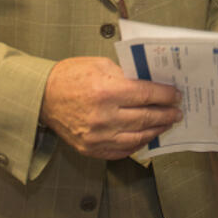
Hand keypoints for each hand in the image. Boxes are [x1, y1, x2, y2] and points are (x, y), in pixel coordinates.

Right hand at [40, 56, 181, 158]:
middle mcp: (103, 117)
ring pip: (137, 137)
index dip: (165, 95)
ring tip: (166, 124)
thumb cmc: (69, 77)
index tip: (175, 95)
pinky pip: (122, 151)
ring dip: (156, 130)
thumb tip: (150, 83)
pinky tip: (146, 136)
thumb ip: (125, 76)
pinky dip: (137, 144)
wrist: (42, 97)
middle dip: (166, 114)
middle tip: (176, 111)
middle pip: (146, 117)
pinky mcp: (91, 149)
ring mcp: (97, 136)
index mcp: (106, 91)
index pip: (146, 95)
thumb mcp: (99, 66)